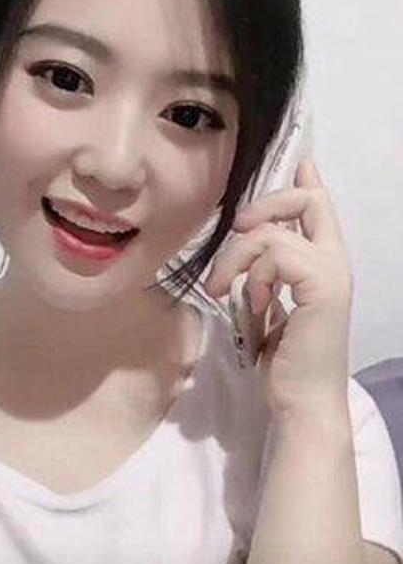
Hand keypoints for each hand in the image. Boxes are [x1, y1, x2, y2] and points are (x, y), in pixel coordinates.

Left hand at [203, 157, 352, 417]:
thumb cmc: (284, 358)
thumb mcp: (270, 304)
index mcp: (323, 263)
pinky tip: (251, 302)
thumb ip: (269, 273)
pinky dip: (253, 275)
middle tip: (237, 230)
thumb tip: (256, 243)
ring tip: (228, 289)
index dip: (305, 183)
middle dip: (263, 205)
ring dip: (239, 257)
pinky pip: (275, 253)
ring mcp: (331, 271)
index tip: (301, 165)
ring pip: (273, 231)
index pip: (320, 207)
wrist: (302, 399)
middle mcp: (334, 260)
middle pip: (305, 201)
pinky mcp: (322, 285)